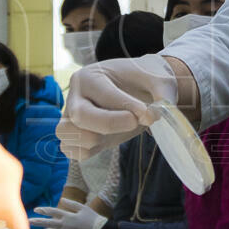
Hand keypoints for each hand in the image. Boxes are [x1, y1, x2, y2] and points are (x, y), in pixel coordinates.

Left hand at [30, 199, 107, 228]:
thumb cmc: (93, 218)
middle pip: (48, 222)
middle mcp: (64, 225)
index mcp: (68, 216)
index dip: (44, 210)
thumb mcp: (83, 208)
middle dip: (37, 221)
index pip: (52, 211)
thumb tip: (62, 199)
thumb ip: (71, 204)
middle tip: (28, 221)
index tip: (36, 209)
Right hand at [56, 55, 178, 159]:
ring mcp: (72, 117)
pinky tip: (110, 140)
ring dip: (94, 139)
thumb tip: (152, 116)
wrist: (139, 88)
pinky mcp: (78, 136)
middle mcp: (76, 96)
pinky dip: (86, 151)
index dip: (126, 106)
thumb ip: (162, 94)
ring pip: (66, 133)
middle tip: (135, 122)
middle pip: (79, 115)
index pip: (102, 94)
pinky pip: (71, 149)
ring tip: (118, 131)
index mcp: (90, 76)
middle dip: (109, 123)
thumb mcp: (159, 79)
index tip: (148, 113)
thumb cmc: (146, 80)